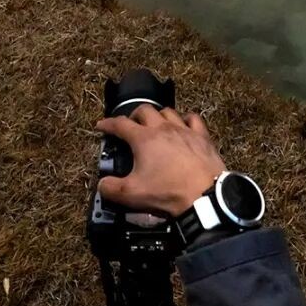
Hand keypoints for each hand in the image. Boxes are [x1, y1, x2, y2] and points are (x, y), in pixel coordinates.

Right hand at [97, 104, 225, 216]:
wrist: (204, 196)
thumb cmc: (168, 192)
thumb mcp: (132, 194)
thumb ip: (110, 188)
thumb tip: (102, 185)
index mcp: (143, 139)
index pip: (120, 124)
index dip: (108, 124)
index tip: (101, 125)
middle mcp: (163, 128)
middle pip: (144, 110)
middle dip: (133, 115)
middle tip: (130, 125)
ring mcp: (184, 130)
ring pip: (168, 111)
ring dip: (158, 115)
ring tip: (154, 124)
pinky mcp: (202, 136)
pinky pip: (193, 119)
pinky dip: (185, 119)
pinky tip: (183, 125)